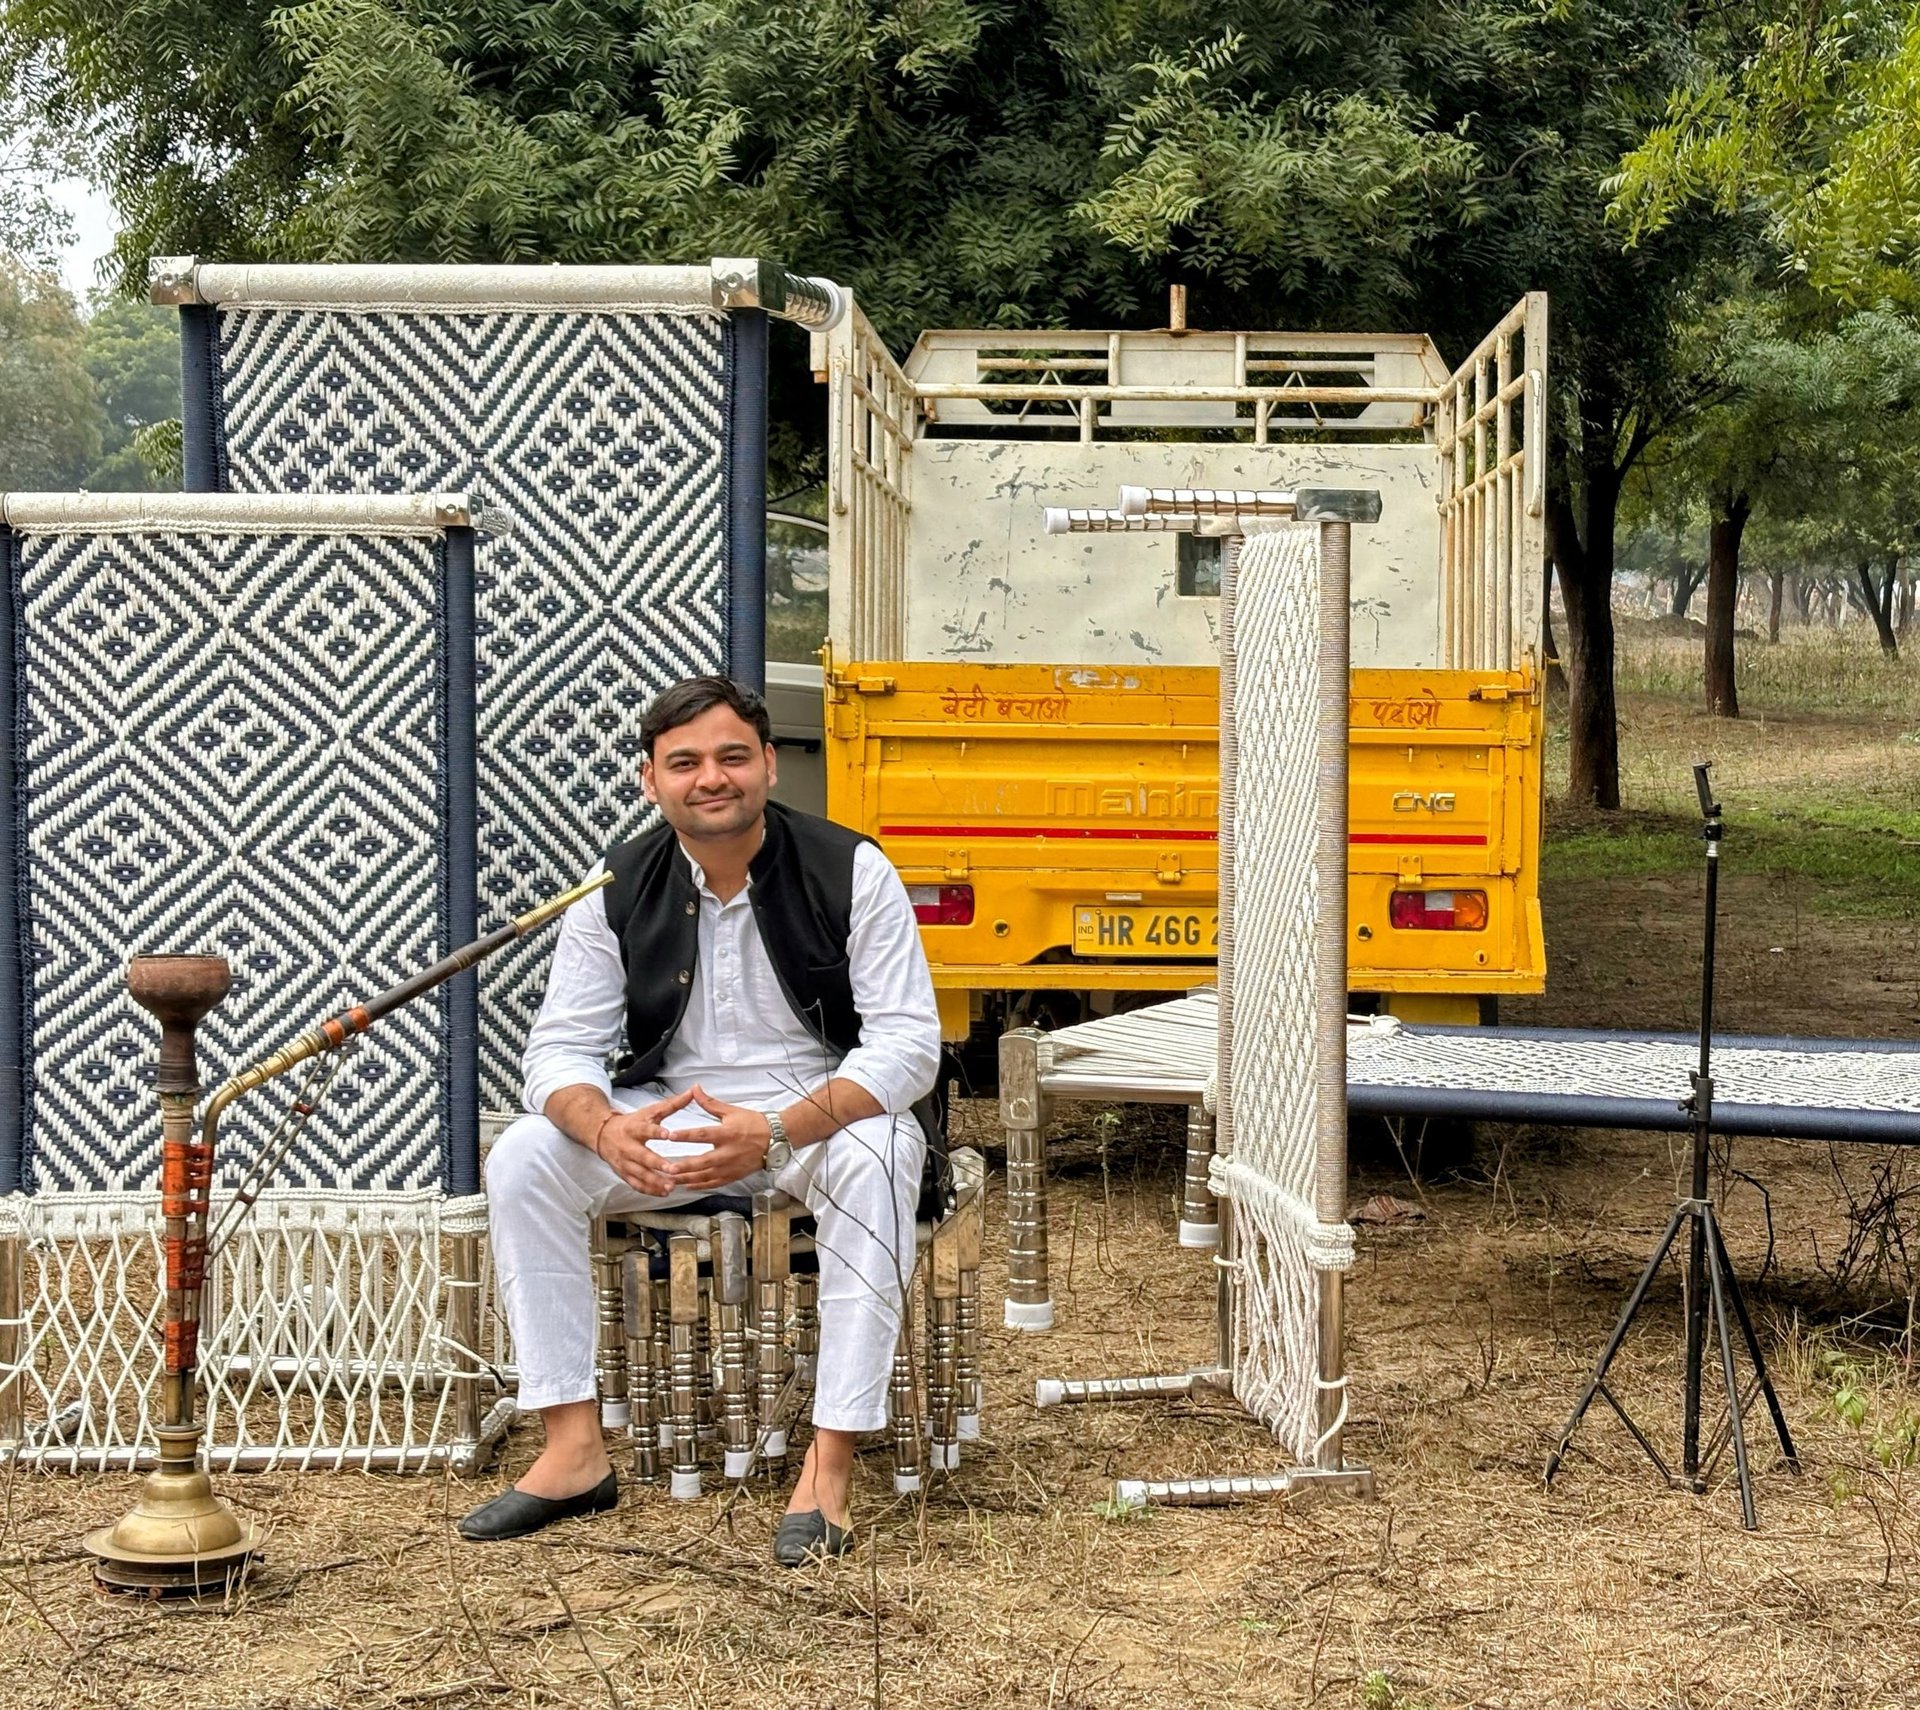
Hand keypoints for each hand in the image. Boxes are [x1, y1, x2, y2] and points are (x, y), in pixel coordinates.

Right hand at [591, 1089, 698, 1196]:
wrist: (603, 1135)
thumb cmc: (632, 1122)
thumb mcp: (650, 1111)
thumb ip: (672, 1104)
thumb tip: (692, 1091)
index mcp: (634, 1128)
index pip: (645, 1129)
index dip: (656, 1132)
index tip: (668, 1134)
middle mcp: (627, 1146)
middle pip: (642, 1156)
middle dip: (657, 1164)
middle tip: (672, 1169)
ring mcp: (624, 1162)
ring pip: (639, 1174)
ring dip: (655, 1181)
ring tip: (671, 1186)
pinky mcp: (624, 1174)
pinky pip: (636, 1184)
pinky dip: (649, 1190)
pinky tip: (663, 1193)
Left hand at [654, 1086, 773, 1192]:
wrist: (775, 1139)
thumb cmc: (754, 1123)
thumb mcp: (731, 1111)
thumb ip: (709, 1102)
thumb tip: (694, 1089)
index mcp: (727, 1133)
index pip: (703, 1134)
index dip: (686, 1135)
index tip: (670, 1136)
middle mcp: (728, 1152)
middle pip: (703, 1161)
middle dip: (685, 1165)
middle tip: (668, 1168)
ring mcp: (731, 1166)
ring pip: (706, 1176)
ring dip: (688, 1178)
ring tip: (671, 1179)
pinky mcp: (734, 1175)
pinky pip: (714, 1183)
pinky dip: (700, 1186)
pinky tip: (687, 1186)